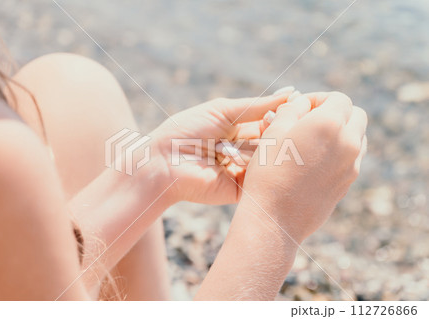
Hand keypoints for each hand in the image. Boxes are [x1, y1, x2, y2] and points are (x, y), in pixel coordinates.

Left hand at [150, 93, 291, 203]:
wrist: (164, 161)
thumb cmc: (187, 130)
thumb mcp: (224, 111)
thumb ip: (258, 105)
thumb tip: (293, 92)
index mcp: (239, 130)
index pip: (271, 122)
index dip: (285, 114)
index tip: (304, 106)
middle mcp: (244, 150)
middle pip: (274, 140)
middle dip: (281, 131)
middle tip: (293, 123)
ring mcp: (244, 171)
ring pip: (271, 158)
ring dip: (273, 147)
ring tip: (276, 140)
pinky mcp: (242, 189)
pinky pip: (261, 178)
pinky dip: (266, 167)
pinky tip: (272, 156)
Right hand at [239, 92, 367, 242]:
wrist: (275, 218)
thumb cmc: (269, 172)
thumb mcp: (273, 132)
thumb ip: (292, 109)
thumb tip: (303, 103)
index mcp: (330, 124)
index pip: (338, 98)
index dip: (319, 98)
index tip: (302, 106)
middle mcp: (348, 142)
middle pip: (356, 114)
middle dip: (335, 112)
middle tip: (309, 120)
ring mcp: (352, 165)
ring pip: (357, 136)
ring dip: (341, 131)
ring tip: (312, 140)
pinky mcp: (348, 183)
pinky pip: (352, 158)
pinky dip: (340, 151)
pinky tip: (314, 160)